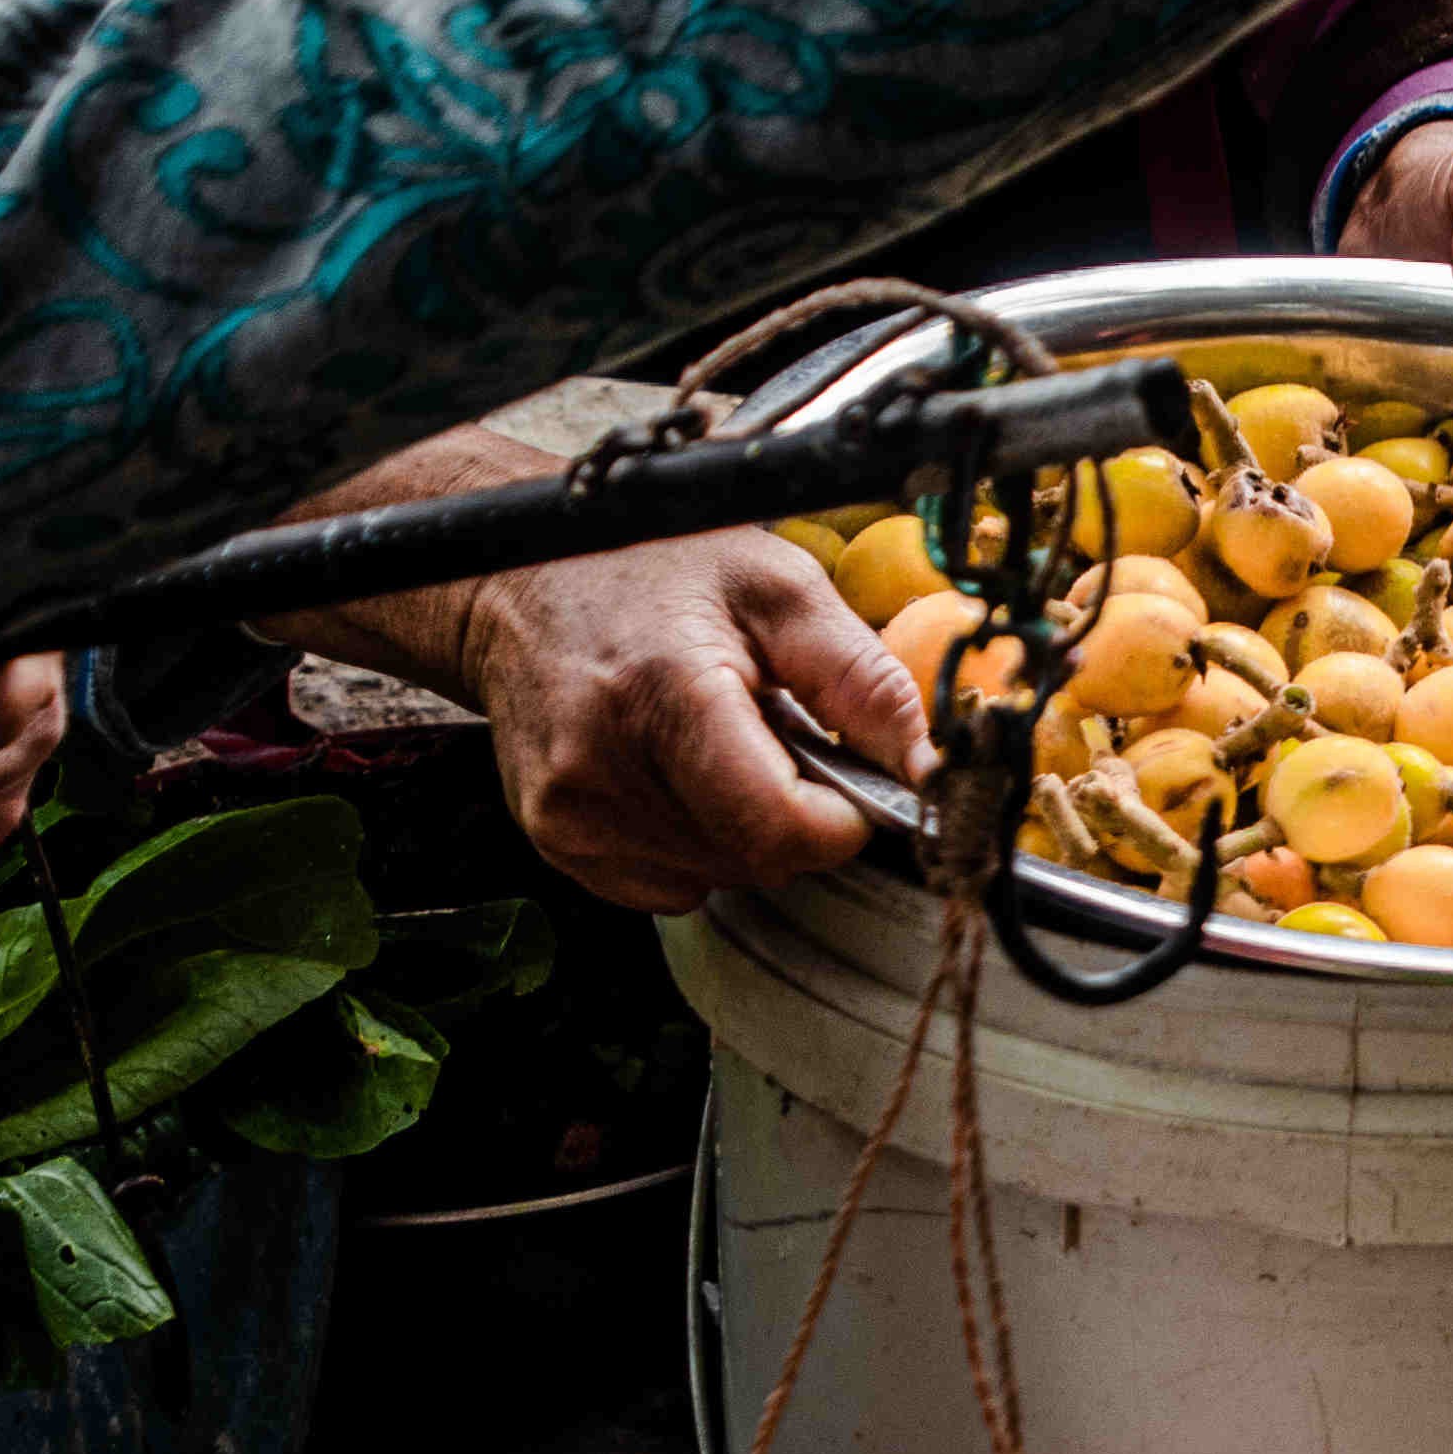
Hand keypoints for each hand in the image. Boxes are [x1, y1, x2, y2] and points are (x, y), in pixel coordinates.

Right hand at [459, 531, 928, 912]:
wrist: (522, 580)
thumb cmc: (654, 568)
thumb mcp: (780, 588)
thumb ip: (864, 681)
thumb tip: (930, 769)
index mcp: (666, 692)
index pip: (779, 829)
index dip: (840, 821)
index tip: (847, 780)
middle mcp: (602, 762)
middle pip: (754, 859)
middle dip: (791, 813)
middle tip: (771, 735)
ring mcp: (568, 809)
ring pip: (714, 876)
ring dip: (739, 825)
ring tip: (711, 740)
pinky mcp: (552, 836)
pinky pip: (664, 884)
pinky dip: (691, 842)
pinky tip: (670, 771)